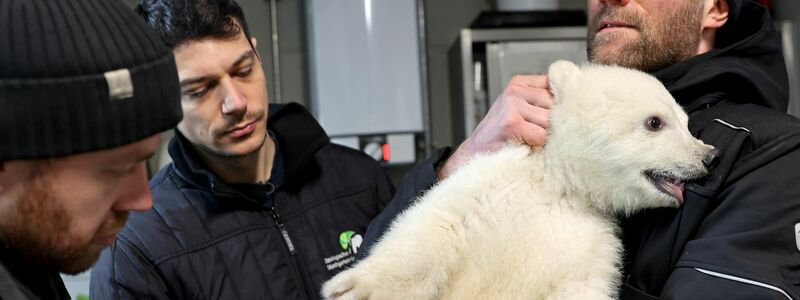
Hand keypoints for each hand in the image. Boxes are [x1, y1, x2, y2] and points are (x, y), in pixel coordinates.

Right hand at [438, 75, 552, 178]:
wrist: (477, 153)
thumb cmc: (503, 135)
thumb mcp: (522, 110)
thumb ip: (543, 102)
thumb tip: (575, 103)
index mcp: (520, 83)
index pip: (556, 84)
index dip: (561, 103)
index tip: (555, 116)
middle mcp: (515, 90)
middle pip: (556, 104)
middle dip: (552, 122)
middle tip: (535, 132)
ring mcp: (512, 104)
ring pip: (550, 120)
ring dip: (544, 135)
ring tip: (528, 138)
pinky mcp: (512, 122)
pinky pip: (541, 135)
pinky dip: (536, 145)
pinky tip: (523, 144)